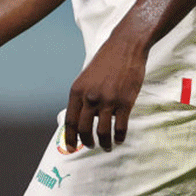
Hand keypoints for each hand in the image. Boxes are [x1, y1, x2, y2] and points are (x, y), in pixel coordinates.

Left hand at [64, 32, 146, 151]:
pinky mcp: (124, 102)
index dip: (70, 138)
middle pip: (84, 130)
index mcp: (77, 91)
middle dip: (87, 142)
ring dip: (104, 143)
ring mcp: (107, 101)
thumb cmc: (106, 61)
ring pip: (102, 133)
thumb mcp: (86, 78)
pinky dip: (119, 137)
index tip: (72, 148)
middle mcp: (89, 97)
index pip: (70, 121)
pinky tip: (119, 139)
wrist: (125, 47)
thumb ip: (83, 97)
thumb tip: (82, 118)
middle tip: (92, 146)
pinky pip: (120, 128)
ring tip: (107, 146)